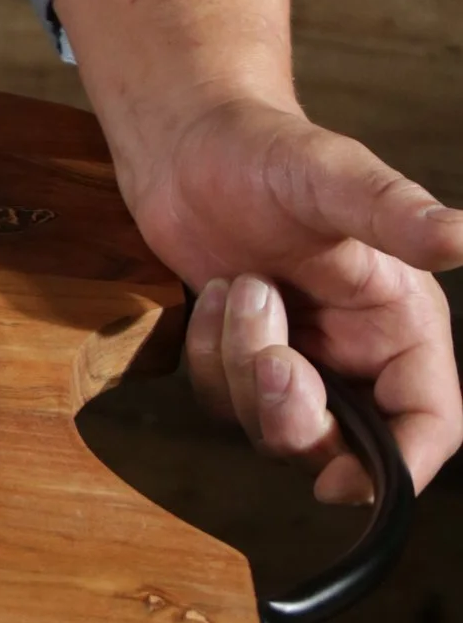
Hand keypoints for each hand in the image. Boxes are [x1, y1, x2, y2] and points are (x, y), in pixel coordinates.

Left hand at [140, 98, 462, 507]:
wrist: (186, 138)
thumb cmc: (265, 148)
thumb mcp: (331, 175)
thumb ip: (393, 212)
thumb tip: (460, 237)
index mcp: (401, 321)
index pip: (428, 422)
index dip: (399, 469)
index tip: (341, 484)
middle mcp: (358, 351)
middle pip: (344, 445)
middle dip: (296, 411)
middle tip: (272, 353)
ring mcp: (301, 358)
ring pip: (274, 427)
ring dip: (244, 367)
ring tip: (241, 286)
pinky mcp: (245, 357)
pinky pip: (226, 401)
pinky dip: (211, 356)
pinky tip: (216, 294)